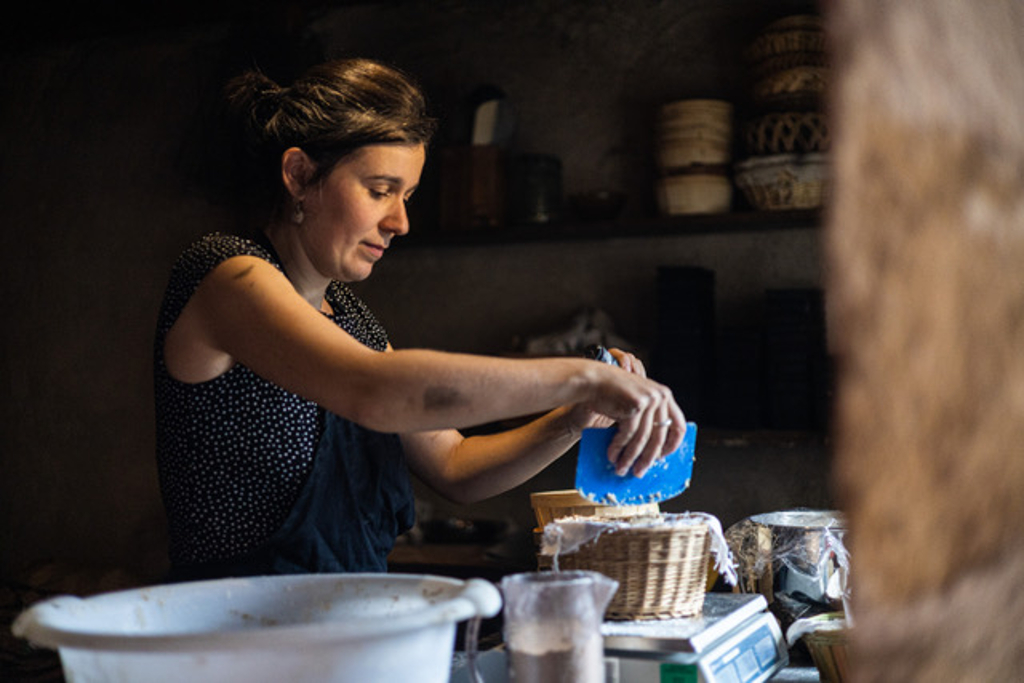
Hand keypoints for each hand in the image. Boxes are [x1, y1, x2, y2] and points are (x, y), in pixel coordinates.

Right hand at [582, 349, 686, 476]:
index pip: (678, 426)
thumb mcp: (636, 403)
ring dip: (630, 457)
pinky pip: (628, 434)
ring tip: (621, 468)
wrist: (593, 380)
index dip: (671, 446)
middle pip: (659, 437)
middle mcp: (660, 397)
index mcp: (665, 396)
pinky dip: (618, 448)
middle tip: (638, 472)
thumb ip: (647, 419)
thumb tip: (652, 451)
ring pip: (642, 438)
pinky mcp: (636, 405)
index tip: (661, 459)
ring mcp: (649, 400)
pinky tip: (612, 455)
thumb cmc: (611, 393)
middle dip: (647, 459)